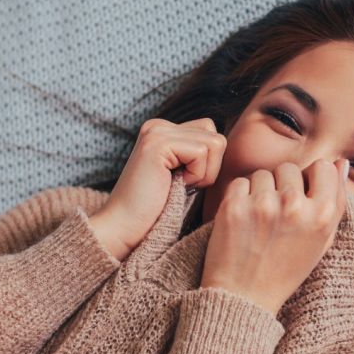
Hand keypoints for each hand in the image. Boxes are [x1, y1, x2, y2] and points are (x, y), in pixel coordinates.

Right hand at [89, 117, 226, 261]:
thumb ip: (201, 156)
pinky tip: (173, 185)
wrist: (125, 228)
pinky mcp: (157, 143)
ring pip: (215, 143)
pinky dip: (196, 176)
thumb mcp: (185, 176)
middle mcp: (159, 125)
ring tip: (178, 185)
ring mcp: (157, 131)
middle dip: (210, 167)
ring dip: (204, 173)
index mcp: (164, 130)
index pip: (211, 133)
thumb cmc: (158, 211)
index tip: (184, 182)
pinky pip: (202, 153)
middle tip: (183, 185)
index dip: (209, 164)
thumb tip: (228, 145)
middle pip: (216, 135)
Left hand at [199, 158, 349, 314]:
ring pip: (263, 173)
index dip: (312, 178)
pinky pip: (240, 182)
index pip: (323, 167)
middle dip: (283, 184)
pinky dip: (240, 197)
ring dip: (260, 190)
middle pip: (290, 168)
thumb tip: (340, 163)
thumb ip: (335, 201)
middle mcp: (294, 207)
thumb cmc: (285, 271)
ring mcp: (262, 205)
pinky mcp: (234, 206)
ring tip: (260, 219)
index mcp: (322, 216)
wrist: (243, 297)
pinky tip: (244, 220)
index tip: (303, 194)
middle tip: (278, 213)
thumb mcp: (321, 241)